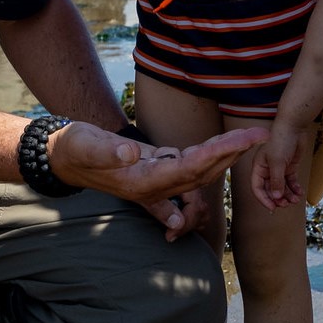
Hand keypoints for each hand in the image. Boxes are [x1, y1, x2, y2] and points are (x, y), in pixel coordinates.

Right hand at [48, 121, 267, 237]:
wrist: (63, 159)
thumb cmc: (74, 149)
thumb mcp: (86, 146)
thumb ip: (108, 151)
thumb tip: (132, 153)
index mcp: (142, 182)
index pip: (189, 168)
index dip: (218, 154)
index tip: (241, 140)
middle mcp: (154, 187)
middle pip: (202, 173)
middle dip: (232, 154)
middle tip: (260, 135)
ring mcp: (156, 183)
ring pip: (199, 171)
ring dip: (225, 156)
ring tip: (250, 138)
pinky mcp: (155, 172)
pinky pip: (188, 170)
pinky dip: (208, 161)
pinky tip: (226, 153)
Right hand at [251, 124, 307, 209]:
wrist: (294, 126)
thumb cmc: (281, 141)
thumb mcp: (277, 162)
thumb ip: (276, 181)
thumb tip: (276, 197)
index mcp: (259, 168)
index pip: (257, 187)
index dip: (263, 199)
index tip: (273, 207)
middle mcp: (267, 170)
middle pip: (270, 189)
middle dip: (278, 198)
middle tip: (287, 204)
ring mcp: (279, 169)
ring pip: (281, 187)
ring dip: (288, 195)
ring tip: (296, 200)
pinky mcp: (289, 167)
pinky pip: (290, 181)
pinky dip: (295, 188)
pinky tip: (300, 193)